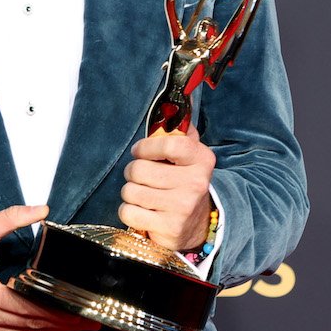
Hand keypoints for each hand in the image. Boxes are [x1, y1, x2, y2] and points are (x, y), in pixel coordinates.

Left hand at [119, 132, 215, 250]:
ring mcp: (182, 207)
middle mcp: (196, 183)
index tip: (139, 151)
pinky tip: (143, 211)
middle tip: (141, 177)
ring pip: (130, 191)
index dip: (146, 146)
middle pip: (140, 169)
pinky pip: (128, 212)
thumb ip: (179, 131)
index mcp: (202, 159)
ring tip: (144, 195)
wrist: (197, 224)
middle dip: (133, 172)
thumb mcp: (188, 155)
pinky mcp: (169, 228)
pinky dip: (129, 211)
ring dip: (131, 193)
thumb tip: (177, 102)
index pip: (170, 143)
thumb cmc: (184, 182)